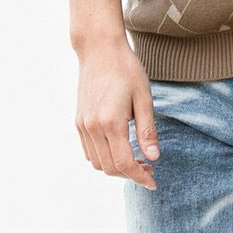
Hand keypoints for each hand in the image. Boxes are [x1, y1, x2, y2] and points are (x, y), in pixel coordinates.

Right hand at [75, 35, 160, 190]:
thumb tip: (153, 158)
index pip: (125, 163)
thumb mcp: (144, 98)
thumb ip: (147, 130)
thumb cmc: (126, 69)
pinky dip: (104, 158)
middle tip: (149, 169)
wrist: (99, 50)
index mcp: (111, 123)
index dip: (140, 177)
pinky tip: (120, 149)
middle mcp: (93, 127)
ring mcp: (83, 125)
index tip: (153, 182)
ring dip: (116, 168)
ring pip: (97, 163)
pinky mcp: (78, 121)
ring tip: (136, 160)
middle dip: (130, 174)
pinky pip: (89, 151)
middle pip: (110, 168)